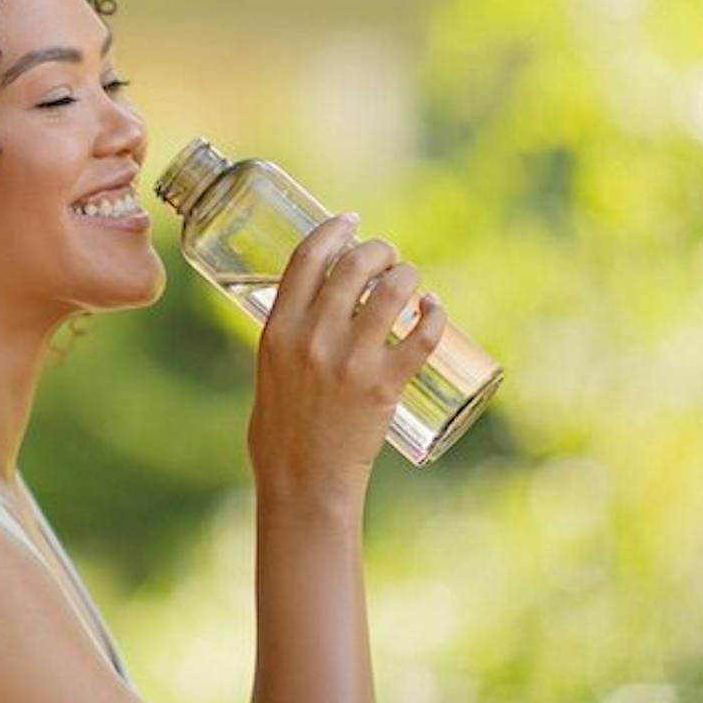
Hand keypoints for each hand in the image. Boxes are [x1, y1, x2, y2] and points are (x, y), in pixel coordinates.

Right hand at [247, 214, 448, 502]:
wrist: (302, 480)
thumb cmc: (281, 429)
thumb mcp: (268, 369)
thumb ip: (287, 335)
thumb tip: (314, 307)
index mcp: (277, 328)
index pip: (308, 257)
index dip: (333, 229)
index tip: (352, 221)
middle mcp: (313, 337)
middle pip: (354, 264)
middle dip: (378, 249)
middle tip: (388, 256)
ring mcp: (351, 360)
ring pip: (393, 290)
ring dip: (408, 274)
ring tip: (410, 281)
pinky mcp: (384, 385)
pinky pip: (422, 335)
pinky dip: (435, 314)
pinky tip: (434, 308)